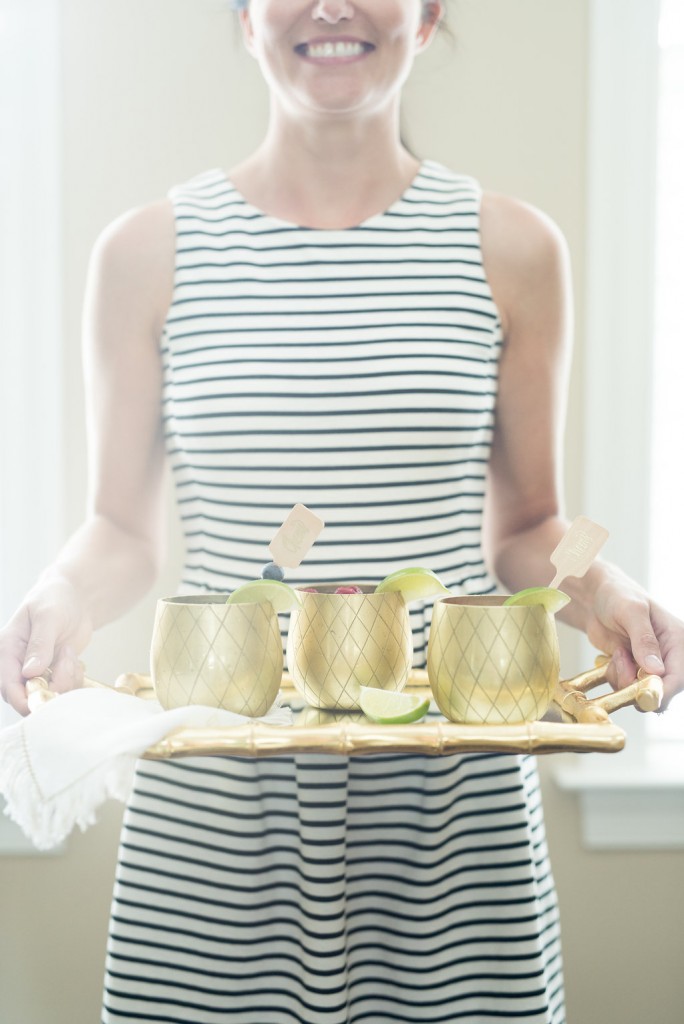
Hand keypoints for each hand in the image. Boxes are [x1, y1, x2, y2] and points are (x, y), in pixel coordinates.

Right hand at [0, 576, 91, 715]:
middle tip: (67, 664)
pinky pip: (64, 689)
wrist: (75, 598)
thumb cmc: (55, 599)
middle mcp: (19, 664)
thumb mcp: (48, 616)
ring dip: (65, 680)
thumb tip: (29, 672)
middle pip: (27, 696)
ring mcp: (37, 671)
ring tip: (69, 653)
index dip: (22, 699)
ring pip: (49, 694)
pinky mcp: (54, 674)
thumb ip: (40, 644)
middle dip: (51, 688)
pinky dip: (73, 679)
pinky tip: (73, 659)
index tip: (43, 699)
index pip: (7, 685)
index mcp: (8, 649)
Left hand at [586, 574, 683, 710]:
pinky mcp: (633, 669)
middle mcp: (668, 656)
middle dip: (638, 685)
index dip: (662, 690)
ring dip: (623, 679)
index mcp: (677, 639)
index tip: (641, 694)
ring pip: (641, 691)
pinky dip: (616, 677)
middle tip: (621, 664)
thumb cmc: (616, 595)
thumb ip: (644, 639)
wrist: (594, 597)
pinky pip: (626, 686)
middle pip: (662, 690)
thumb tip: (656, 670)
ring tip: (618, 653)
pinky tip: (614, 657)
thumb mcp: (631, 611)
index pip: (679, 676)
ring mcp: (650, 664)